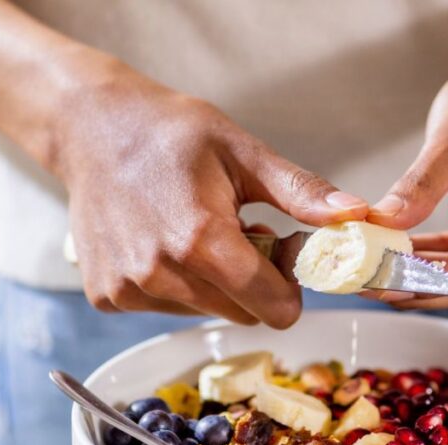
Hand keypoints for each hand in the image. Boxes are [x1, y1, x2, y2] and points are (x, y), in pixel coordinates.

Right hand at [56, 66, 367, 326]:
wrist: (90, 126)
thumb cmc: (169, 132)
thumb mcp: (243, 152)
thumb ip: (301, 193)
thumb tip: (356, 216)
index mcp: (200, 240)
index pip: (273, 307)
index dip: (290, 287)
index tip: (282, 254)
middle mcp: (159, 274)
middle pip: (242, 313)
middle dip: (254, 283)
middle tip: (241, 234)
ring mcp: (128, 289)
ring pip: (205, 312)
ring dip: (214, 284)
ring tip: (198, 232)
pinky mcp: (107, 296)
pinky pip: (166, 308)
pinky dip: (176, 285)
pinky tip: (163, 242)